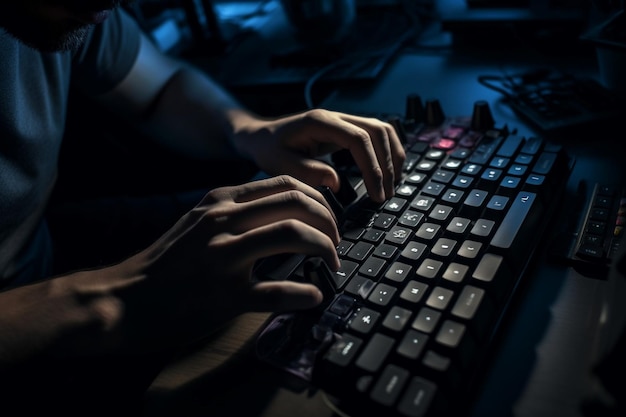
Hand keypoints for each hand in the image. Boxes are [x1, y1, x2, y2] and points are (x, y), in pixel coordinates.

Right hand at [120, 175, 340, 347]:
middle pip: (296, 203)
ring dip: (324, 249)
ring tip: (333, 264)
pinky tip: (314, 296)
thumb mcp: (198, 221)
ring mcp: (223, 257)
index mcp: (221, 201)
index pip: (286, 183)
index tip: (329, 218)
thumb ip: (235, 212)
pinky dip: (304, 294)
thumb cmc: (165, 262)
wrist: (123, 297)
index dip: (319, 199)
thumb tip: (280, 215)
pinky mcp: (224, 295)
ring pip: (291, 235)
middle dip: (329, 221)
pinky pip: (277, 291)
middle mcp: (224, 221)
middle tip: (337, 242)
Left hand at [231, 109, 405, 202]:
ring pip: (383, 130)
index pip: (359, 139)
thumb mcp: (278, 165)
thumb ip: (306, 173)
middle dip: (387, 164)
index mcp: (320, 122)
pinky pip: (376, 135)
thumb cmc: (268, 150)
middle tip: (386, 194)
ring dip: (392, 156)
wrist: (261, 136)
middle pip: (378, 131)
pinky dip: (387, 152)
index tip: (376, 193)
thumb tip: (336, 182)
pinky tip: (387, 172)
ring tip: (391, 185)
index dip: (372, 167)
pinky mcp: (347, 130)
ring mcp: (343, 121)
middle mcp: (336, 116)